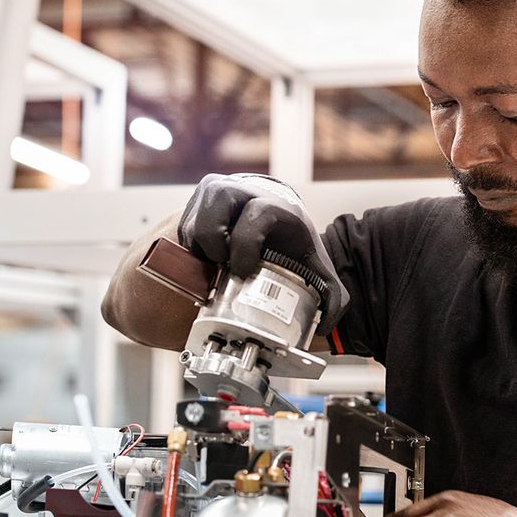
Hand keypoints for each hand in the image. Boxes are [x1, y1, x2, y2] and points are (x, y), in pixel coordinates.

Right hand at [177, 173, 349, 327]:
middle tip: (223, 268)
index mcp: (276, 205)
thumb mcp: (316, 264)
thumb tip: (324, 325)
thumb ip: (331, 295)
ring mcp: (218, 191)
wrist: (274, 213)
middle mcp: (244, 192)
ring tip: (214, 266)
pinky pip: (184, 227)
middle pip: (217, 204)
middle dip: (216, 244)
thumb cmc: (292, 241)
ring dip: (199, 249)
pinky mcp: (198, 200)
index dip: (246, 243)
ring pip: (195, 219)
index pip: (257, 213)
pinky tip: (206, 260)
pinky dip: (190, 248)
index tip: (242, 271)